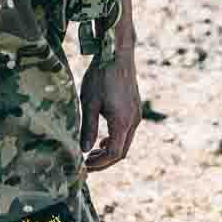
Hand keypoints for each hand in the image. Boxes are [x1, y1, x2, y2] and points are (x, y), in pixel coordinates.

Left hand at [80, 49, 141, 171]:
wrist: (117, 54)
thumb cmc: (101, 76)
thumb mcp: (89, 103)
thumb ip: (88, 129)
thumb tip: (84, 150)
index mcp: (122, 122)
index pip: (113, 154)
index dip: (99, 164)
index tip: (85, 167)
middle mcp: (133, 121)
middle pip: (122, 152)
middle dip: (104, 161)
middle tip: (87, 164)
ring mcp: (136, 115)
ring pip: (125, 142)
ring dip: (109, 151)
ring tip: (92, 154)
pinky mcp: (135, 108)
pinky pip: (127, 132)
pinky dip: (115, 140)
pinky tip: (103, 139)